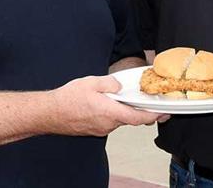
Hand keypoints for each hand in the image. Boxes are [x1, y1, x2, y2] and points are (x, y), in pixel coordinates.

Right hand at [49, 76, 166, 135]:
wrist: (50, 113)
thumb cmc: (67, 99)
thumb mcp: (91, 82)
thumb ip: (110, 83)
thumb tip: (119, 85)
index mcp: (110, 112)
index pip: (138, 118)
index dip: (153, 116)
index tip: (162, 113)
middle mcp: (108, 124)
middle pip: (129, 119)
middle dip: (137, 110)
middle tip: (144, 102)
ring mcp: (101, 129)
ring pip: (118, 120)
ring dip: (121, 110)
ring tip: (115, 98)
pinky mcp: (94, 130)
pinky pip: (108, 122)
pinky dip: (111, 113)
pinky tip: (103, 104)